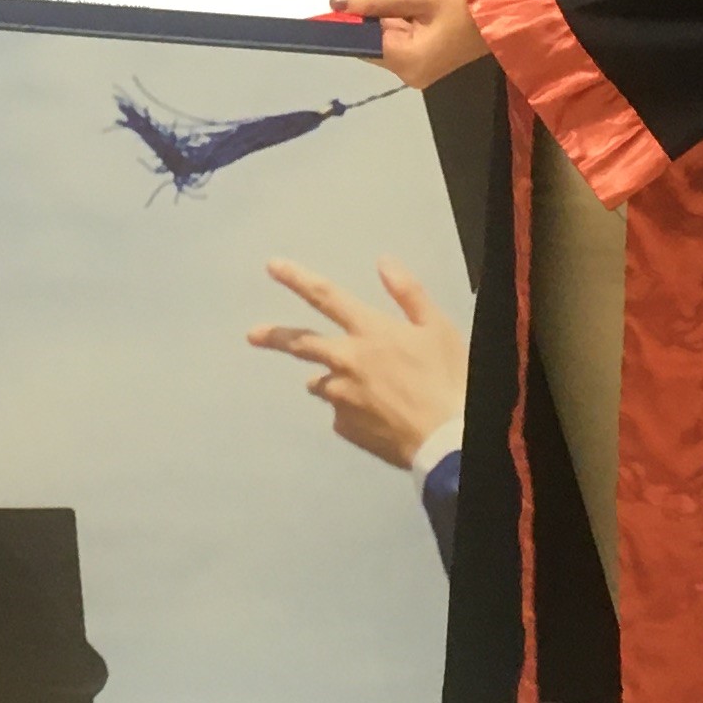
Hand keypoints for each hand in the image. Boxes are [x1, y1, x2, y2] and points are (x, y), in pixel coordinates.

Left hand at [248, 257, 468, 467]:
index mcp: (369, 332)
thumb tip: (383, 262)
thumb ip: (408, 293)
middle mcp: (347, 362)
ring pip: (321, 384)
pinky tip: (378, 417)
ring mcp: (342, 397)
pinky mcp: (345, 428)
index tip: (273, 266)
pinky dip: (352, 411)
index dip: (297, 279)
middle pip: (301, 344)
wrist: (449, 441)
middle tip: (253, 335)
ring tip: (359, 390)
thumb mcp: (438, 329)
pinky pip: (341, 414)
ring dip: (328, 380)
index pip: (326, 296)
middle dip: (274, 336)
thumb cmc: (450, 379)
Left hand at [324, 0, 488, 87]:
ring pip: (388, 41)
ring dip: (388, 18)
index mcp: (406, 62)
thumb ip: (373, 1)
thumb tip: (335, 3)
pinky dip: (402, 24)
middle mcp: (410, 75)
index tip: (332, 2)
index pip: (360, 44)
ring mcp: (422, 71)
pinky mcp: (432, 61)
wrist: (514, 6)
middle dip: (371, 18)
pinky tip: (412, 5)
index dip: (347, 22)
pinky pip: (405, 42)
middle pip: (374, 44)